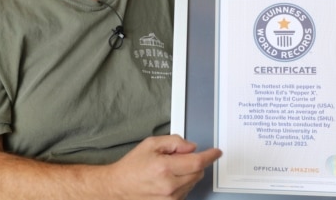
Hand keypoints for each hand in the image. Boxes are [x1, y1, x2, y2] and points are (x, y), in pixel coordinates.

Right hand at [107, 134, 221, 198]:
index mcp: (165, 168)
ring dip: (188, 174)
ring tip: (168, 170)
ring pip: (193, 183)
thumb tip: (191, 147)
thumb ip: (174, 142)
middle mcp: (170, 185)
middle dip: (195, 163)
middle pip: (198, 173)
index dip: (210, 156)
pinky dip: (182, 184)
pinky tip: (168, 180)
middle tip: (179, 158)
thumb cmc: (132, 166)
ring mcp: (170, 198)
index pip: (197, 162)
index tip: (217, 152)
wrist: (119, 187)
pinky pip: (185, 192)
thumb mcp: (150, 144)